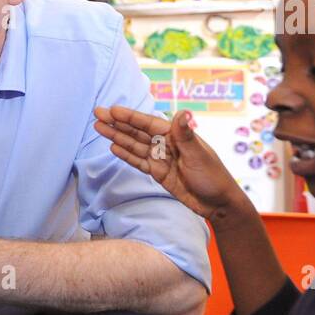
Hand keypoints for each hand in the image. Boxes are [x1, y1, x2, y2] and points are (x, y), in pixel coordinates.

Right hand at [93, 105, 245, 220]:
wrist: (217, 204)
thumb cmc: (213, 177)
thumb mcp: (199, 156)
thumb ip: (185, 136)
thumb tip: (182, 113)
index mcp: (176, 135)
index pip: (149, 123)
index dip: (130, 117)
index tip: (112, 111)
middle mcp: (166, 144)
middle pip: (137, 132)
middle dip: (117, 123)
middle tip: (97, 114)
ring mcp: (161, 158)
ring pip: (134, 145)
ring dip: (117, 136)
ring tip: (99, 128)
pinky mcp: (157, 173)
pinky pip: (138, 161)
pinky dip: (126, 154)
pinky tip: (113, 147)